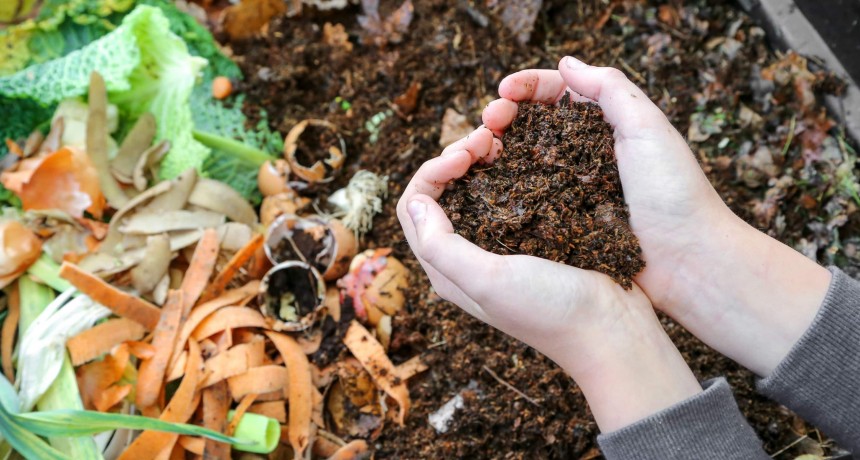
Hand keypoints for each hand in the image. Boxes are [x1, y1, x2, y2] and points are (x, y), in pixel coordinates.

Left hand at [396, 127, 700, 431]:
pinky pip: (509, 194)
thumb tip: (415, 202)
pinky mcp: (533, 236)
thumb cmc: (550, 310)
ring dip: (480, 160)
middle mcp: (467, 257)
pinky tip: (526, 155)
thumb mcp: (488, 281)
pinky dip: (509, 169)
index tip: (465, 154)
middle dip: (455, 157)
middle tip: (487, 138)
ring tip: (502, 140)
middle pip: (441, 193)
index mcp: (447, 270)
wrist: (612, 330)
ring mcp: (501, 245)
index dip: (432, 171)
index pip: (415, 207)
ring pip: (474, 189)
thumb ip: (442, 246)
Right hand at [483, 56, 831, 375]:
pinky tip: (489, 184)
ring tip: (480, 150)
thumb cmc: (675, 194)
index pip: (559, 93)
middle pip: (534, 124)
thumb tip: (566, 62)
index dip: (527, 87)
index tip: (502, 92)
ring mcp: (573, 188)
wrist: (688, 262)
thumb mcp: (648, 128)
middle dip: (505, 115)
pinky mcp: (565, 222)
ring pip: (525, 159)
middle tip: (487, 122)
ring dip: (498, 149)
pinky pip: (529, 198)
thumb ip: (610, 89)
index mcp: (608, 125)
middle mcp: (586, 153)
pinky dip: (505, 186)